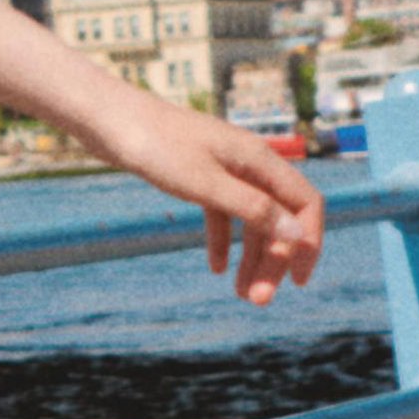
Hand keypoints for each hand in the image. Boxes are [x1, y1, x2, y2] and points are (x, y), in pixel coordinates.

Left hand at [103, 94, 324, 306]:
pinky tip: (216, 269)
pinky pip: (222, 214)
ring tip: (241, 295)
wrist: (109, 118)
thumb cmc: (156, 145)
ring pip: (252, 219)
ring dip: (251, 258)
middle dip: (274, 260)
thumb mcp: (205, 184)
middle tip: (257, 300)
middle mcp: (249, 163)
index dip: (309, 242)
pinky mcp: (199, 176)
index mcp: (260, 159)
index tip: (297, 281)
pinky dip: (223, 242)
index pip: (305, 203)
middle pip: (279, 217)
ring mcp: (224, 169)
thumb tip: (298, 235)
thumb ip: (252, 208)